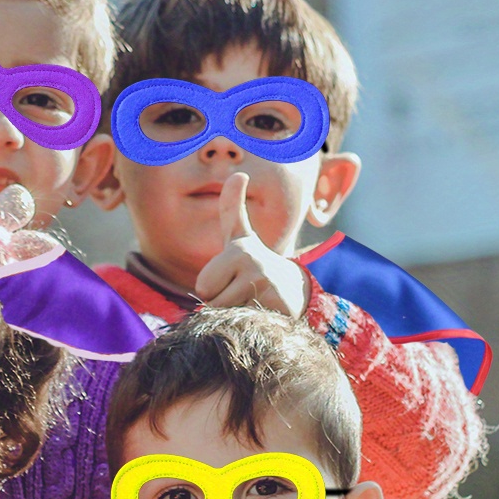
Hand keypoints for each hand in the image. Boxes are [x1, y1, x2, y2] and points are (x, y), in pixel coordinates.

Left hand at [194, 173, 308, 316]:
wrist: (295, 289)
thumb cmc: (256, 264)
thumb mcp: (241, 237)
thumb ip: (232, 209)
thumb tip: (237, 174)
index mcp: (239, 250)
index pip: (203, 287)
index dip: (213, 289)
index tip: (232, 279)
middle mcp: (254, 265)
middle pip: (213, 302)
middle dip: (223, 303)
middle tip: (242, 292)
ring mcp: (267, 287)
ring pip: (228, 314)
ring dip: (237, 315)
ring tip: (253, 301)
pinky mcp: (278, 308)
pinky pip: (245, 323)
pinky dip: (251, 324)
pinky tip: (263, 313)